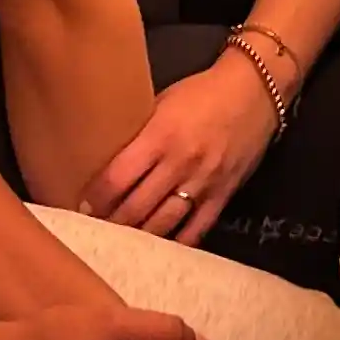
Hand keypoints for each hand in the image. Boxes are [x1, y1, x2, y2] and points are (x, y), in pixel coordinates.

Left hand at [85, 62, 281, 244]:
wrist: (255, 91)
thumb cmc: (203, 92)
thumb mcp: (164, 101)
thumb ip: (142, 132)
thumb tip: (112, 156)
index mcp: (160, 135)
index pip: (118, 177)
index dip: (96, 197)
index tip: (84, 207)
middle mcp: (180, 163)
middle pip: (136, 207)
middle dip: (112, 222)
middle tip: (96, 229)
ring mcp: (203, 182)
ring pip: (163, 223)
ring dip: (138, 236)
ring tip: (121, 241)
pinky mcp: (223, 194)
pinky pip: (196, 228)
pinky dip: (176, 242)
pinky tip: (159, 249)